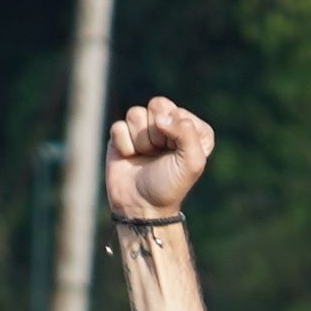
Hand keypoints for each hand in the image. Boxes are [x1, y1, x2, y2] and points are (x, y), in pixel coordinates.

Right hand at [104, 99, 211, 224]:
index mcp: (192, 128)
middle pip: (158, 105)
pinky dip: (124, 145)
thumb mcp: (192, 162)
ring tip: (145, 156)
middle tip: (159, 153)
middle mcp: (169, 124)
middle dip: (156, 132)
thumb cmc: (170, 185)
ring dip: (140, 140)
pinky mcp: (122, 135)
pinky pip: (119, 126)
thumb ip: (187, 132)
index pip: (179, 112)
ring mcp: (144, 128)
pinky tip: (130, 157)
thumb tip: (161, 117)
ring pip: (136, 114)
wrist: (141, 206)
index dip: (174, 133)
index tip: (175, 154)